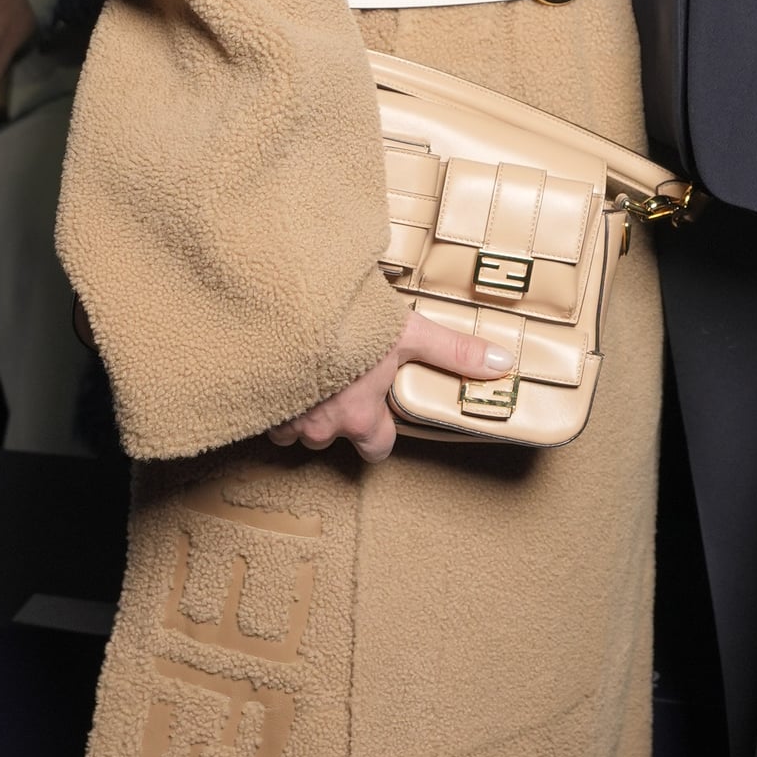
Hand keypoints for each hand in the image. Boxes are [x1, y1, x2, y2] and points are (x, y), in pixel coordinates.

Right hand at [267, 309, 518, 463]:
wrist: (291, 305)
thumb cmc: (350, 322)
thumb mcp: (409, 332)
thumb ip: (454, 351)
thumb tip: (502, 363)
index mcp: (360, 417)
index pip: (376, 450)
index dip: (379, 436)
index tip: (380, 416)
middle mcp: (320, 427)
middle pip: (332, 438)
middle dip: (335, 417)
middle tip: (341, 382)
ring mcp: (283, 416)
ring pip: (293, 428)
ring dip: (300, 407)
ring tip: (310, 375)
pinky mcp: (255, 398)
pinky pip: (261, 411)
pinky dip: (270, 395)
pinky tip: (279, 368)